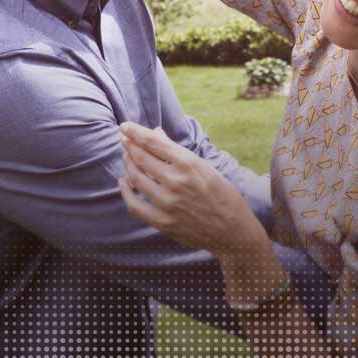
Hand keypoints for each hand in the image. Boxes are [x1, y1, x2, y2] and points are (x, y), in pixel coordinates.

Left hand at [118, 122, 268, 258]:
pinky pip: (134, 205)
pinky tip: (124, 182)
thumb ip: (176, 151)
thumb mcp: (204, 167)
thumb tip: (155, 132)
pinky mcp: (163, 221)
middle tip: (124, 139)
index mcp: (189, 164)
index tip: (125, 126)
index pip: (153, 142)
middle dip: (129, 145)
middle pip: (141, 158)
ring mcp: (167, 203)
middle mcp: (176, 181)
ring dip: (128, 164)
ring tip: (127, 157)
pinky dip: (125, 192)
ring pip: (136, 178)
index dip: (135, 132)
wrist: (233, 231)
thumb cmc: (223, 195)